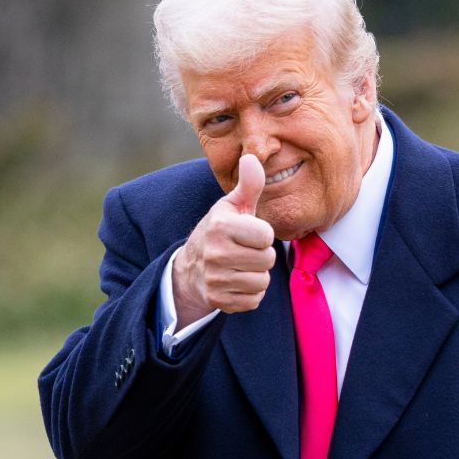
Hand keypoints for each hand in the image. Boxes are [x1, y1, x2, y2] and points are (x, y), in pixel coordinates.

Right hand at [172, 154, 276, 325]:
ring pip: (262, 282)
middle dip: (261, 255)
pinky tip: (236, 282)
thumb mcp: (231, 206)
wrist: (191, 268)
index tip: (248, 233)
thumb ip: (248, 184)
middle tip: (244, 251)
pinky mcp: (218, 301)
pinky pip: (254, 300)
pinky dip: (250, 293)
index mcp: (220, 226)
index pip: (266, 236)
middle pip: (267, 260)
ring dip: (257, 275)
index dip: (262, 234)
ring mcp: (215, 279)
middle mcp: (215, 253)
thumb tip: (252, 157)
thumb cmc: (220, 232)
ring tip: (240, 266)